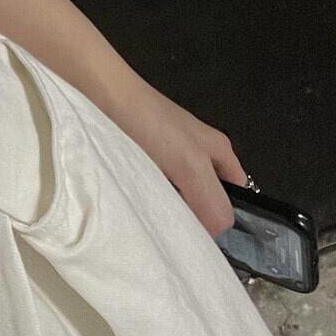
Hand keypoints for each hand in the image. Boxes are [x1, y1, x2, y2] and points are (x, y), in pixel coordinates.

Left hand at [98, 76, 249, 238]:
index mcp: (219, 152)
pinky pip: (148, 189)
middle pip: (204, 199)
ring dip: (166, 211)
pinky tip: (134, 213)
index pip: (236, 197)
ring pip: (175, 197)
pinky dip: (144, 201)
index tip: (204, 243)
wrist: (98, 92)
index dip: (224, 219)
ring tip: (153, 228)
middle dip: (194, 219)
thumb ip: (211, 200)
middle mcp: (196, 155)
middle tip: (176, 240)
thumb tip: (214, 234)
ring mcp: (165, 158)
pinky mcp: (137, 159)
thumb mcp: (192, 164)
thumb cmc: (151, 124)